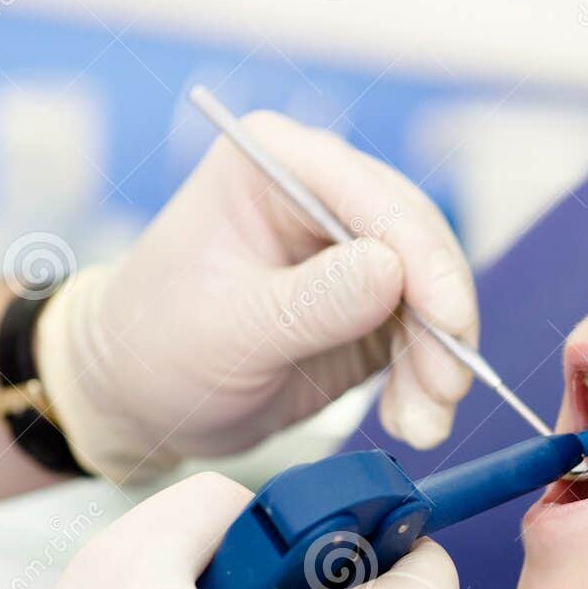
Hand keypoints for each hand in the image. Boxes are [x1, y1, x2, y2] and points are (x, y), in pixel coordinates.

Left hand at [36, 114, 477, 482]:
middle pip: (419, 242)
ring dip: (439, 362)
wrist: (137, 399)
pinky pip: (423, 337)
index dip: (424, 258)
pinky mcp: (370, 306)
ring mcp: (352, 251)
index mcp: (275, 164)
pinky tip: (412, 422)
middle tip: (448, 388)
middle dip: (443, 320)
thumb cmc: (155, 347)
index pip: (373, 197)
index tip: (450, 319)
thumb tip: (392, 269)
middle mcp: (323, 195)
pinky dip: (426, 382)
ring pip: (432, 295)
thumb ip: (311, 301)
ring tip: (423, 424)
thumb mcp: (229, 330)